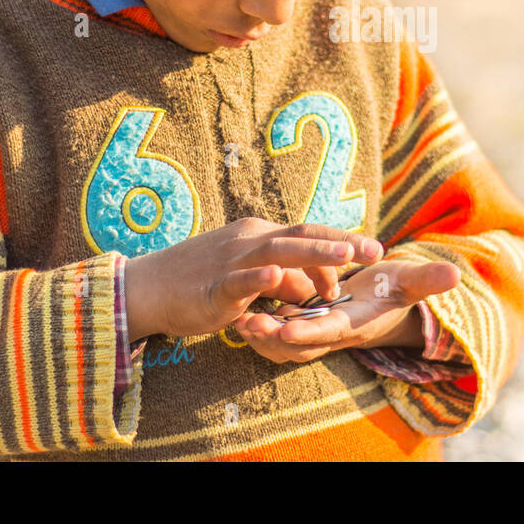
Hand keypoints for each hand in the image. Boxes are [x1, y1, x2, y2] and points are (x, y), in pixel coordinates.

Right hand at [123, 217, 383, 339]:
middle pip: (302, 235)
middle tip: (376, 249)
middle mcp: (250, 241)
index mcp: (259, 235)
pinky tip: (275, 277)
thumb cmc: (199, 281)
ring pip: (279, 252)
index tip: (371, 251)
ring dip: (314, 253)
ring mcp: (232, 261)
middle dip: (341, 242)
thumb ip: (280, 281)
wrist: (147, 286)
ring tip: (345, 256)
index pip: (308, 233)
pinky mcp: (214, 286)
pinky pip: (239, 280)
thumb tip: (306, 290)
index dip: (340, 240)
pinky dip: (258, 277)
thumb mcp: (248, 277)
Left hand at [232, 258, 460, 363]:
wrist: (380, 303)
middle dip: (270, 337)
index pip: (328, 331)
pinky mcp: (299, 323)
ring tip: (235, 317)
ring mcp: (311, 331)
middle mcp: (329, 333)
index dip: (307, 331)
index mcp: (353, 322)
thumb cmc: (393, 290)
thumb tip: (455, 275)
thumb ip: (428, 282)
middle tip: (246, 323)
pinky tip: (237, 308)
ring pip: (280, 342)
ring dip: (258, 334)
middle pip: (296, 343)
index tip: (284, 327)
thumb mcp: (410, 283)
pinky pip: (273, 331)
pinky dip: (256, 325)